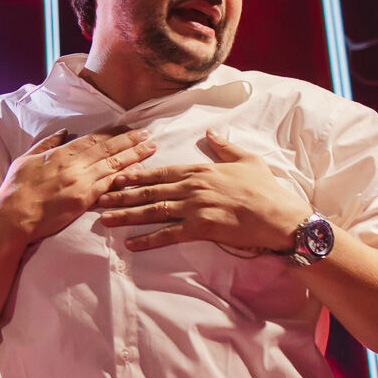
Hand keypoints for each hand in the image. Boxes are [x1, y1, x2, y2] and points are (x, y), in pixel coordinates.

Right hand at [0, 128, 157, 243]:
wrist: (13, 215)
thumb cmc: (15, 188)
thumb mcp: (25, 159)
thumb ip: (46, 144)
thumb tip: (63, 132)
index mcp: (60, 153)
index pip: (92, 140)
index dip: (112, 133)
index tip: (127, 128)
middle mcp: (75, 164)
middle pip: (108, 149)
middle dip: (130, 140)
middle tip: (148, 133)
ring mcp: (81, 181)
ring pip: (114, 164)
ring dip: (135, 155)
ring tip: (151, 147)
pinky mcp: (85, 199)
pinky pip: (110, 184)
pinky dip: (126, 175)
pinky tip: (140, 169)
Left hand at [96, 132, 306, 253]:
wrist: (281, 216)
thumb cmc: (266, 189)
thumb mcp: (247, 160)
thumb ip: (224, 146)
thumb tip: (210, 133)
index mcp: (199, 170)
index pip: (159, 171)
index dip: (134, 175)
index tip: (114, 176)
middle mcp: (192, 186)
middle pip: (149, 190)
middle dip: (120, 194)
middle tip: (97, 197)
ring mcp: (195, 207)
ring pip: (153, 211)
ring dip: (126, 215)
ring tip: (104, 219)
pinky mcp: (202, 228)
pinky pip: (169, 234)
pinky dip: (148, 240)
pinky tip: (131, 244)